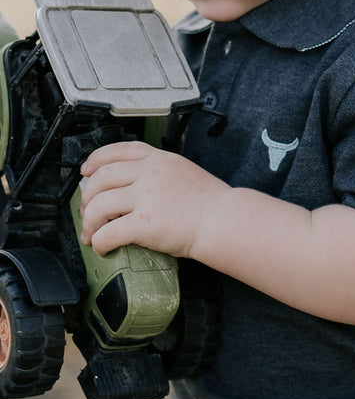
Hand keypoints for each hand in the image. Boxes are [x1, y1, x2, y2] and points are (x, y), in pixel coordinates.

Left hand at [79, 141, 227, 257]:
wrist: (224, 220)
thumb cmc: (210, 203)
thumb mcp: (183, 171)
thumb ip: (158, 171)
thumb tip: (133, 185)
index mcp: (158, 159)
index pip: (117, 151)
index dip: (95, 160)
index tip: (86, 171)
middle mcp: (149, 173)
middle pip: (100, 179)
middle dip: (86, 197)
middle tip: (87, 212)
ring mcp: (146, 197)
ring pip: (98, 205)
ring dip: (89, 222)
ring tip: (92, 233)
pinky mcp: (144, 223)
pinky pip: (108, 233)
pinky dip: (99, 242)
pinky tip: (102, 247)